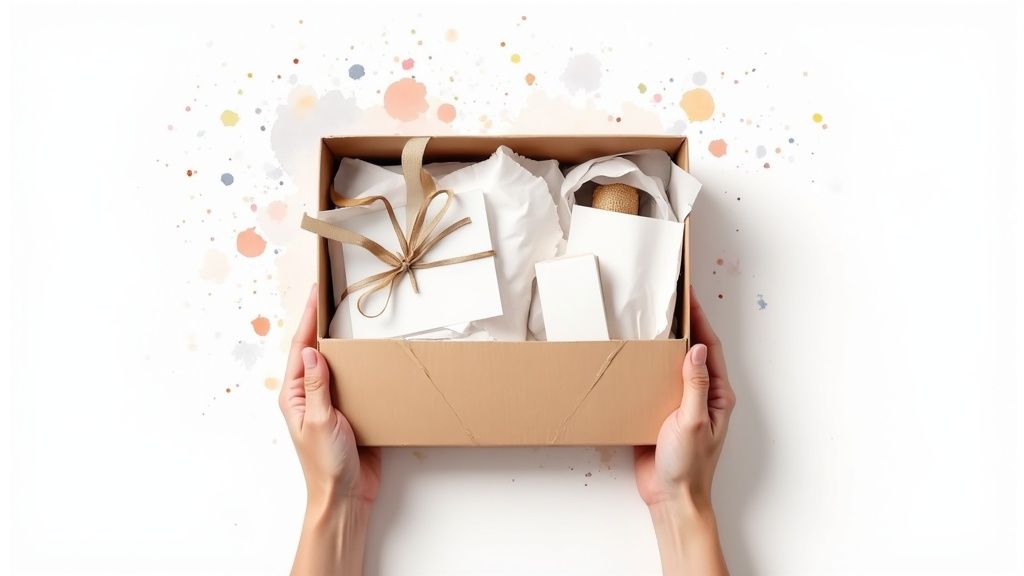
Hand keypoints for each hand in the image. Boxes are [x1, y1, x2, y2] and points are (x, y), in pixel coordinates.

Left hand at [280, 284, 379, 575]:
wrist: (345, 497)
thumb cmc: (326, 464)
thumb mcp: (321, 422)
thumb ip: (317, 387)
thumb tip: (311, 352)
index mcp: (295, 395)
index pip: (301, 348)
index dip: (308, 317)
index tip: (315, 291)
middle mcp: (310, 395)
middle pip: (314, 350)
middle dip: (320, 322)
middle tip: (330, 293)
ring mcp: (330, 403)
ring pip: (335, 364)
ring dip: (342, 342)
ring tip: (349, 315)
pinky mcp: (350, 412)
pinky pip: (354, 382)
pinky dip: (361, 366)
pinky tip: (371, 355)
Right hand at [634, 289, 734, 574]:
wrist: (670, 498)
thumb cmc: (688, 467)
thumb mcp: (692, 422)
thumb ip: (695, 386)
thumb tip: (697, 349)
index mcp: (718, 395)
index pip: (710, 347)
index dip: (700, 319)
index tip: (688, 295)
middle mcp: (702, 396)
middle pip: (693, 351)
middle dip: (683, 325)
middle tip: (667, 301)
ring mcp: (681, 405)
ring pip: (672, 366)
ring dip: (662, 345)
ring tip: (647, 322)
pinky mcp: (661, 415)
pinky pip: (655, 385)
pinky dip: (646, 369)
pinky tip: (633, 360)